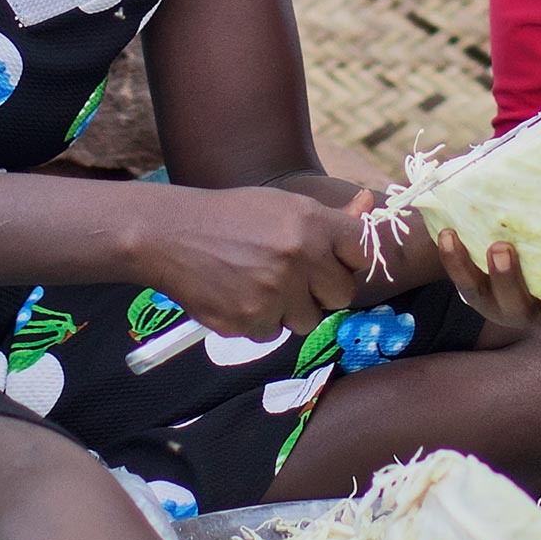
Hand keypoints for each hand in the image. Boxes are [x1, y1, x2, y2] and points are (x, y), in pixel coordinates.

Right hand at [136, 186, 368, 345]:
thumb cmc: (233, 217)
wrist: (171, 234)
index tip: (334, 259)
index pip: (364, 252)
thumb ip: (330, 216)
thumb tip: (369, 205)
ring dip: (290, 310)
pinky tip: (237, 294)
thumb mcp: (283, 205)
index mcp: (311, 222)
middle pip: (342, 295)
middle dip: (322, 291)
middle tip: (293, 275)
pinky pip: (272, 333)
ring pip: (308, 320)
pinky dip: (258, 321)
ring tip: (260, 283)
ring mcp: (274, 292)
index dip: (350, 259)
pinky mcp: (249, 320)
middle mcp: (298, 256)